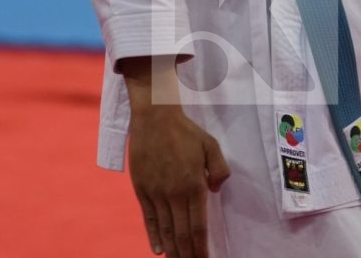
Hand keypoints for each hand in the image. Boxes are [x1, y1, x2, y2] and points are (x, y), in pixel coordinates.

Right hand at [127, 103, 229, 257]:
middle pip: (181, 233)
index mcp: (194, 185)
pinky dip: (153, 236)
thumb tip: (215, 191)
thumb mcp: (211, 145)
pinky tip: (158, 249)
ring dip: (172, 250)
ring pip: (165, 230)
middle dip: (188, 254)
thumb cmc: (185, 131)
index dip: (201, 247)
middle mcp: (174, 193)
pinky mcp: (141, 189)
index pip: (198, 226)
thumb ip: (219, 169)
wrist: (154, 117)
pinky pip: (148, 218)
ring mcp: (156, 192)